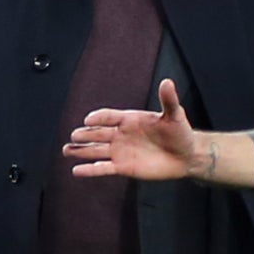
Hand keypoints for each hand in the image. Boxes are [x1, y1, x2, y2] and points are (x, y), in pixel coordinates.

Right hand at [65, 79, 202, 181]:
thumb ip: (168, 100)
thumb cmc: (180, 133)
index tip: (89, 120)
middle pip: (98, 133)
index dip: (99, 118)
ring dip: (81, 150)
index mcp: (130, 120)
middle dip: (85, 134)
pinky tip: (77, 171)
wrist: (186, 156)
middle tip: (74, 134)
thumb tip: (167, 82)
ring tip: (67, 150)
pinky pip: (103, 168)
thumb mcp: (174, 115)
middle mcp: (122, 135)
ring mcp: (121, 151)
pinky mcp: (123, 167)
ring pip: (96, 150)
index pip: (109, 116)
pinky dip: (90, 170)